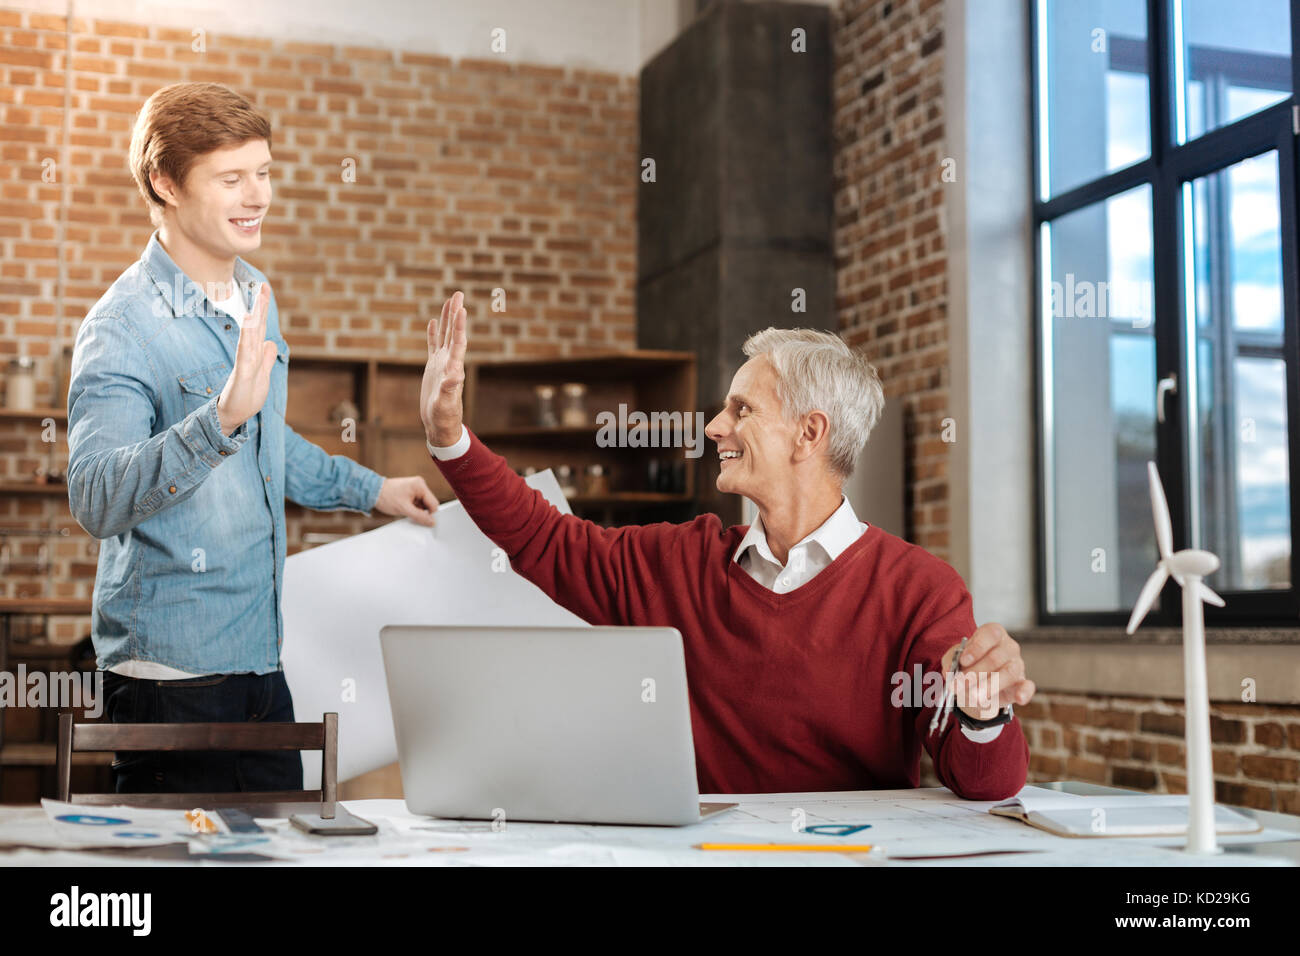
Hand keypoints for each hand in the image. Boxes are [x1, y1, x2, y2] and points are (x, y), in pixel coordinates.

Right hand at [216, 283, 277, 435]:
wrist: (231, 416)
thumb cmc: (245, 398)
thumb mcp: (262, 376)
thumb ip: (265, 359)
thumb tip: (270, 343)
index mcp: (254, 355)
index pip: (260, 328)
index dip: (263, 310)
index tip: (265, 290)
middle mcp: (247, 355)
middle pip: (255, 327)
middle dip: (259, 306)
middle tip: (264, 285)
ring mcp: (244, 363)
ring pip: (250, 336)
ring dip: (255, 318)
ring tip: (258, 300)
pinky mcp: (242, 375)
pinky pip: (245, 354)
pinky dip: (247, 339)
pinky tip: (248, 325)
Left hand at [375, 476, 438, 526]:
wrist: (373, 492)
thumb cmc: (386, 497)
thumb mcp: (404, 509)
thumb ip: (420, 516)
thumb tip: (432, 522)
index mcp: (420, 485)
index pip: (434, 503)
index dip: (430, 514)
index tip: (423, 521)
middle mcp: (420, 484)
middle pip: (429, 503)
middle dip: (422, 511)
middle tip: (411, 514)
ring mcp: (416, 487)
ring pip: (423, 504)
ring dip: (417, 510)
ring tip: (405, 510)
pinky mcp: (411, 491)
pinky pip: (418, 502)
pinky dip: (413, 508)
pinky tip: (405, 508)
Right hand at [420, 291, 467, 446]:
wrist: (440, 424)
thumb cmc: (443, 416)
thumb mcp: (445, 404)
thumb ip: (449, 390)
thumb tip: (455, 375)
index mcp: (453, 368)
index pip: (458, 342)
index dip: (459, 326)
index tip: (461, 308)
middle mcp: (450, 362)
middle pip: (453, 333)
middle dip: (455, 313)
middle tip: (458, 294)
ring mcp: (441, 363)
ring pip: (444, 335)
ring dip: (447, 318)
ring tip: (450, 300)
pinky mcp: (433, 368)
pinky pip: (433, 346)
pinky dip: (433, 333)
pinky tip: (432, 322)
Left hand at [941, 623, 1035, 719]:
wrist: (977, 682)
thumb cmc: (968, 664)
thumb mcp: (954, 658)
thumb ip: (951, 661)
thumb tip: (950, 671)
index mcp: (993, 634)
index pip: (990, 634)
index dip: (977, 647)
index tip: (963, 661)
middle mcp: (1009, 647)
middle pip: (995, 658)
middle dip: (974, 674)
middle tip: (958, 685)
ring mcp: (1017, 664)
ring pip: (1008, 673)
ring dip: (990, 686)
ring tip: (974, 697)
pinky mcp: (1022, 683)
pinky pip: (1028, 686)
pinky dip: (1025, 692)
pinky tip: (1019, 698)